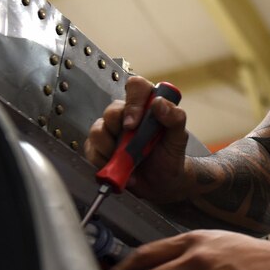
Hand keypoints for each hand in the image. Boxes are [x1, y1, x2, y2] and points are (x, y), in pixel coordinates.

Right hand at [84, 75, 189, 202]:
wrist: (162, 182)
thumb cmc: (170, 155)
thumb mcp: (178, 137)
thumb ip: (175, 118)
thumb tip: (159, 103)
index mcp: (147, 105)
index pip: (135, 87)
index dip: (133, 102)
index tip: (134, 124)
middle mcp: (126, 115)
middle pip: (112, 110)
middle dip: (120, 130)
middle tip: (132, 146)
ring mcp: (112, 132)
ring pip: (98, 129)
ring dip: (111, 148)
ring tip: (127, 161)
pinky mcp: (100, 149)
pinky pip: (91, 150)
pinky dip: (104, 162)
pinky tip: (120, 169)